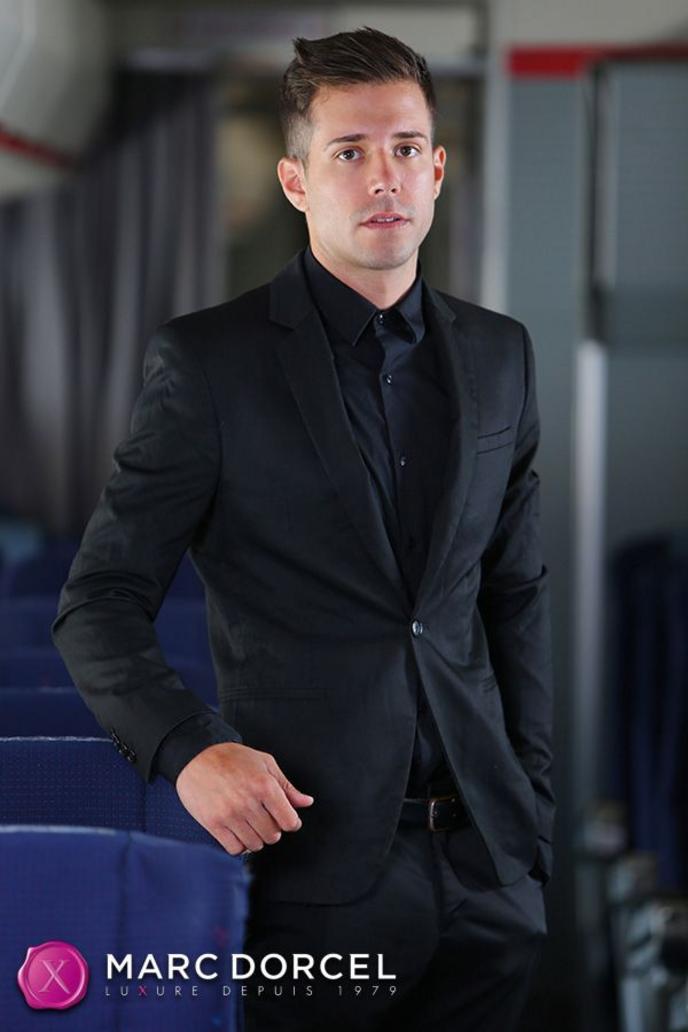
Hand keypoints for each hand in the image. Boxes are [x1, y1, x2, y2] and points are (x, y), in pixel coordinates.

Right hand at [175, 742, 314, 855]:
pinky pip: (234, 849)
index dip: (291, 822)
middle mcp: (248, 802)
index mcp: (265, 786)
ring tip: (250, 822)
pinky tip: (237, 830)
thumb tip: (306, 802)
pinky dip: (239, 844)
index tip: (286, 819)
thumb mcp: (265, 763)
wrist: (196, 756)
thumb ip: (287, 786)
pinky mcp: (213, 824)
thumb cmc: (231, 758)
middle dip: (272, 829)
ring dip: (256, 837)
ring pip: (255, 845)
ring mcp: (230, 815)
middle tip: (264, 817)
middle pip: (273, 836)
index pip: (289, 822)